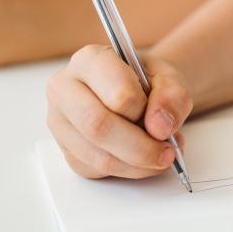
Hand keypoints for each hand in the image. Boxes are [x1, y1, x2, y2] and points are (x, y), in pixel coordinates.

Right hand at [46, 44, 192, 178]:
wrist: (136, 90)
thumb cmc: (146, 80)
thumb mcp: (169, 77)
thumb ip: (172, 96)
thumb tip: (160, 127)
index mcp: (89, 60)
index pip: (117, 93)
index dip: (144, 111)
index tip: (162, 118)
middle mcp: (65, 89)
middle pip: (99, 127)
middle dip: (141, 148)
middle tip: (167, 153)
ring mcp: (60, 122)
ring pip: (97, 155)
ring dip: (137, 164)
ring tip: (161, 156)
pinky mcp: (66, 150)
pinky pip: (96, 170)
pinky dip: (127, 171)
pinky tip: (142, 160)